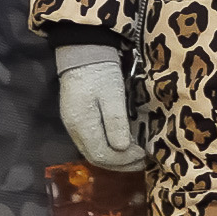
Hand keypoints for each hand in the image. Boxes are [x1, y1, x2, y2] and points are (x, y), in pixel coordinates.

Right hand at [55, 47, 142, 169]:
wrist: (82, 51)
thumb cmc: (100, 71)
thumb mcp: (112, 93)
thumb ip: (116, 121)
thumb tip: (122, 149)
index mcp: (82, 124)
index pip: (102, 155)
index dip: (124, 160)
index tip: (143, 155)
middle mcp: (74, 130)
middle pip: (96, 158)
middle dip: (121, 164)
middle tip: (143, 161)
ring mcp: (73, 126)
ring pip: (93, 153)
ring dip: (115, 160)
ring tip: (135, 157)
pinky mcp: (76, 120)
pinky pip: (92, 144)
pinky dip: (108, 150)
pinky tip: (121, 146)